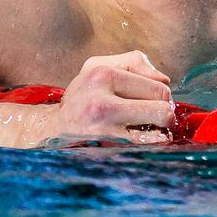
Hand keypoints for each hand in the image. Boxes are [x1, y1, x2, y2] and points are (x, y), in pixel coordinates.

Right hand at [35, 51, 174, 144]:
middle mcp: (102, 103)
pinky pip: (146, 152)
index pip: (159, 87)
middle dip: (164, 114)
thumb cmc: (81, 97)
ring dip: (158, 133)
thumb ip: (133, 62)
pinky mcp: (107, 154)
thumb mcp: (97, 67)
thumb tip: (164, 79)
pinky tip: (136, 143)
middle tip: (153, 117)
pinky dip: (148, 149)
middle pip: (162, 109)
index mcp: (102, 76)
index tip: (151, 101)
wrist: (51, 131)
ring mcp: (104, 133)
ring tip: (146, 130)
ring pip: (158, 134)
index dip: (162, 96)